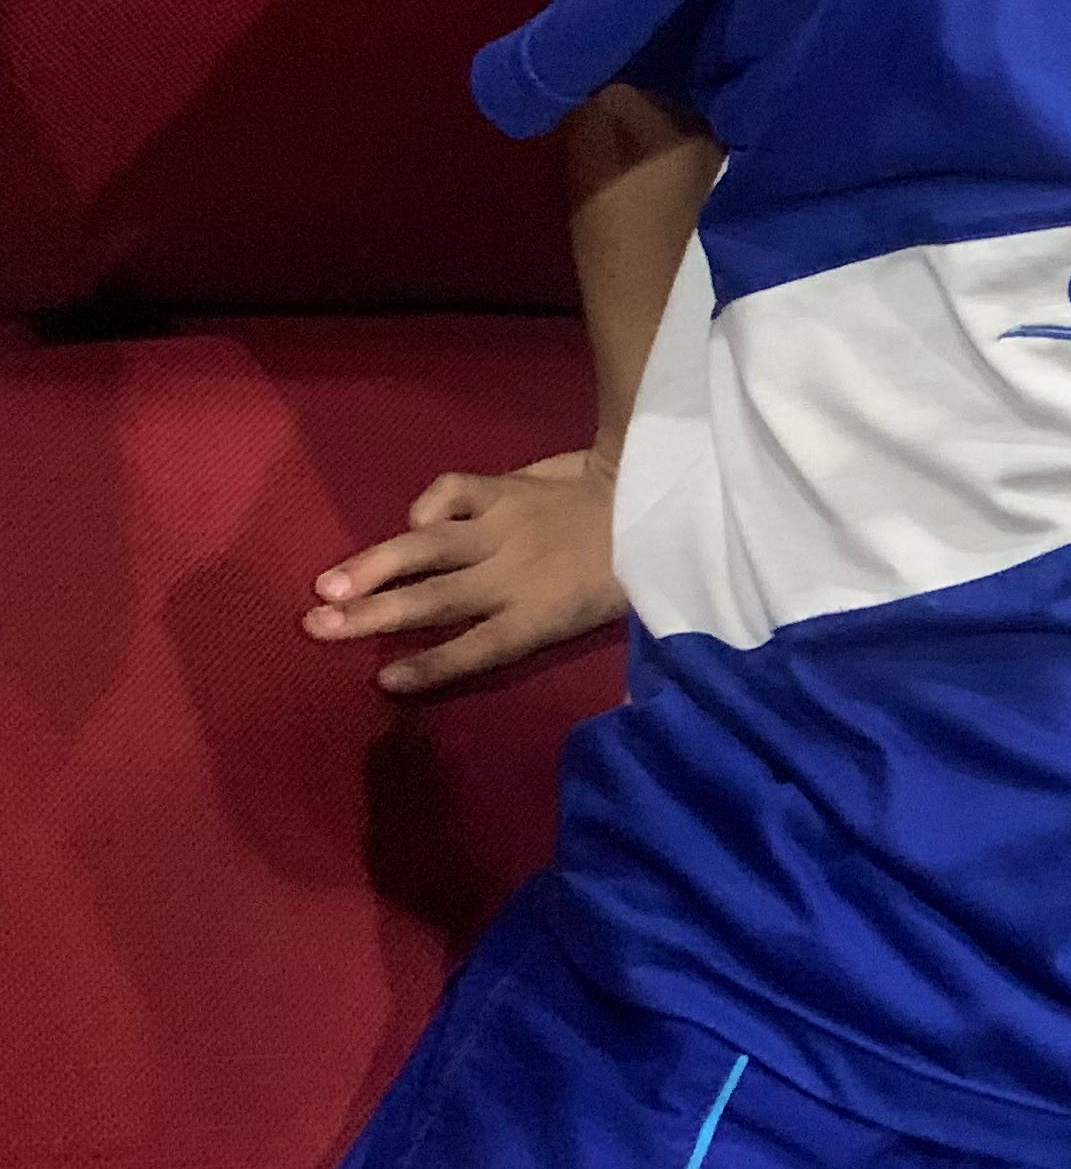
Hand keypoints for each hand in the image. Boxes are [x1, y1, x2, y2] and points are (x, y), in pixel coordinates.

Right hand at [301, 449, 624, 695]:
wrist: (654, 491)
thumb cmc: (626, 567)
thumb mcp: (602, 615)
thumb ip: (548, 630)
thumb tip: (548, 677)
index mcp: (544, 613)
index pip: (480, 648)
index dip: (433, 665)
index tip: (385, 681)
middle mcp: (515, 572)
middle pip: (437, 600)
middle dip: (374, 615)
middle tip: (317, 628)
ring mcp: (505, 525)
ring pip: (429, 546)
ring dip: (374, 565)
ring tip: (327, 586)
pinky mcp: (505, 486)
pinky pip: (452, 492)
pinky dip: (427, 506)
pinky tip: (412, 522)